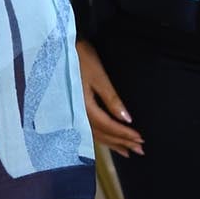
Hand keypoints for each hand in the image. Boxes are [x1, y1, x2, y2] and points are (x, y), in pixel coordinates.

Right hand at [75, 40, 143, 156]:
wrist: (59, 47)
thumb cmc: (81, 58)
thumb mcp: (98, 76)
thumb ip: (111, 99)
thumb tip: (127, 120)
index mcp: (84, 106)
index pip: (107, 126)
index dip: (124, 134)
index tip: (140, 140)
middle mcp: (77, 114)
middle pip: (102, 133)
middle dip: (121, 142)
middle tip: (140, 150)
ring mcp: (74, 112)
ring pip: (95, 134)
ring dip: (112, 143)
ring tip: (128, 151)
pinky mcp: (73, 109)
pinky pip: (89, 128)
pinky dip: (101, 136)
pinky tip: (108, 140)